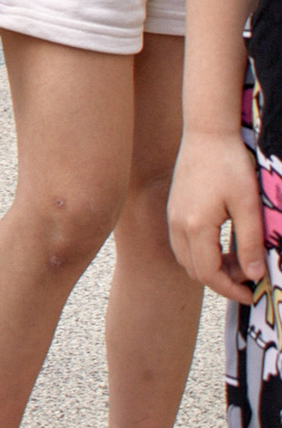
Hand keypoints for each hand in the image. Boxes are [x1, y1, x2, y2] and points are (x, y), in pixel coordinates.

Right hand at [168, 128, 265, 304]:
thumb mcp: (248, 205)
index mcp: (196, 227)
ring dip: (211, 268)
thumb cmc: (230, 164)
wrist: (207, 133)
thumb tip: (255, 275)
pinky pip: (183, 245)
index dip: (231, 290)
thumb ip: (251, 242)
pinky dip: (201, 254)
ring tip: (238, 260)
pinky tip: (222, 244)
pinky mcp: (174, 209)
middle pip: (196, 271)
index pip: (209, 274)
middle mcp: (178, 225)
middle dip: (222, 280)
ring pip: (187, 259)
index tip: (251, 294)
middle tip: (250, 274)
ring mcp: (172, 217)